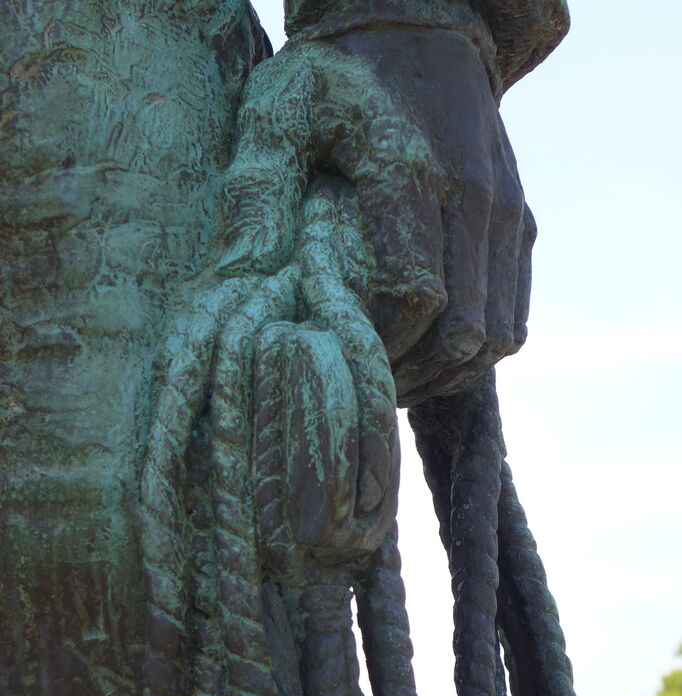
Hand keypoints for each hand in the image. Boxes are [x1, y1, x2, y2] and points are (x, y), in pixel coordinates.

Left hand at [218, 24, 533, 405]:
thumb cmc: (336, 73)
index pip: (417, 297)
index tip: (344, 358)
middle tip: (368, 386)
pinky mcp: (521, 223)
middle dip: (415, 375)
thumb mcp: (276, 108)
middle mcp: (476, 198)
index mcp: (413, 171)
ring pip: (499, 335)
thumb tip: (246, 275)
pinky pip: (515, 316)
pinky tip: (432, 354)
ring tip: (399, 379)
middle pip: (465, 331)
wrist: (423, 23)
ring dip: (450, 373)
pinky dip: (478, 350)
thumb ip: (255, 186)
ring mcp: (508, 213)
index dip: (384, 347)